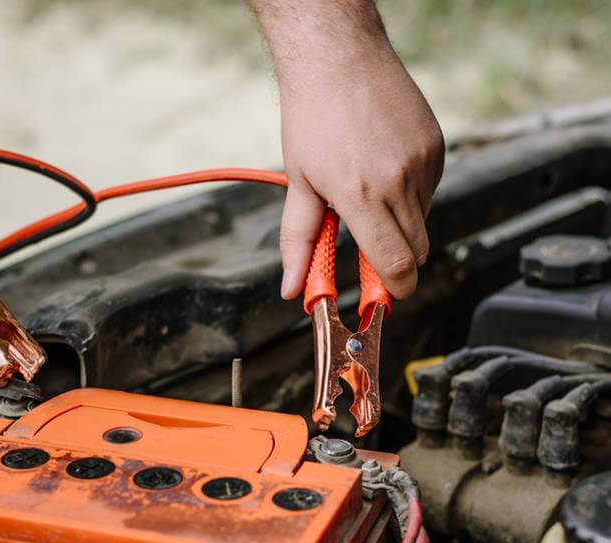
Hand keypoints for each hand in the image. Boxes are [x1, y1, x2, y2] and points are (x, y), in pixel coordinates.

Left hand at [278, 46, 443, 299]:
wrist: (338, 59)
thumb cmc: (313, 117)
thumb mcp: (298, 185)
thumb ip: (298, 242)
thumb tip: (292, 288)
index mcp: (361, 196)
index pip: (395, 264)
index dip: (394, 290)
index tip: (386, 296)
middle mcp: (398, 182)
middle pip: (416, 251)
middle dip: (396, 262)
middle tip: (369, 250)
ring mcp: (423, 163)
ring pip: (424, 221)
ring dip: (400, 224)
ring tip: (367, 191)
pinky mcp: (436, 147)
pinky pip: (431, 190)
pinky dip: (411, 194)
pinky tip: (384, 170)